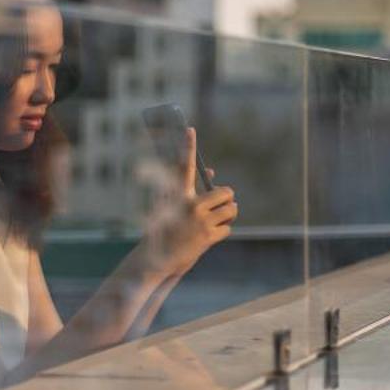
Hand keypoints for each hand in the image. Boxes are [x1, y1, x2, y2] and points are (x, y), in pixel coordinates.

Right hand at [141, 126, 235, 275]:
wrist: (157, 259)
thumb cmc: (168, 231)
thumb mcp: (175, 208)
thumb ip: (194, 188)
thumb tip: (212, 171)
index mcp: (177, 195)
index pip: (183, 166)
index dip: (187, 147)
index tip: (189, 129)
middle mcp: (189, 204)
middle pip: (225, 192)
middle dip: (227, 200)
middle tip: (219, 208)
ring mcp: (199, 221)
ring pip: (231, 209)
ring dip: (228, 216)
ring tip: (215, 223)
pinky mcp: (206, 237)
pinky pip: (227, 228)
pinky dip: (222, 233)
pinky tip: (208, 238)